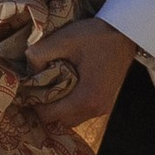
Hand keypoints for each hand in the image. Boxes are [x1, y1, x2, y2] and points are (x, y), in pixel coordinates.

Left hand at [29, 11, 135, 130]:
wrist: (126, 33)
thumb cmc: (96, 35)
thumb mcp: (64, 39)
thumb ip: (40, 54)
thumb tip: (28, 71)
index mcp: (85, 98)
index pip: (48, 116)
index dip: (33, 103)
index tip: (28, 87)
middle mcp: (95, 109)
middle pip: (58, 121)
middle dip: (44, 107)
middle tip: (36, 87)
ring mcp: (102, 108)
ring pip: (70, 119)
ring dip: (57, 108)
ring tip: (49, 87)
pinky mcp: (105, 103)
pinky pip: (80, 113)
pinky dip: (68, 106)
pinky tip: (63, 88)